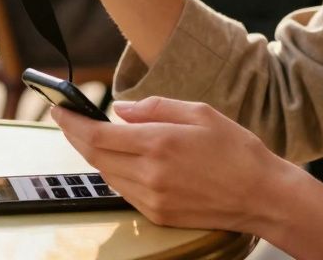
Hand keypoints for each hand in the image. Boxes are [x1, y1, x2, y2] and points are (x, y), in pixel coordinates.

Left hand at [51, 97, 292, 231]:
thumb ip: (155, 107)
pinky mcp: (159, 214)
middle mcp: (151, 174)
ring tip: (92, 135)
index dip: (72, 122)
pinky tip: (120, 159)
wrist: (263, 196)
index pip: (97, 134)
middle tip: (66, 119)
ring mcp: (153, 198)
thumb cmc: (237, 150)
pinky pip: (124, 190)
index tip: (58, 109)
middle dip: (75, 135)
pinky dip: (115, 172)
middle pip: (95, 156)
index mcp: (159, 143)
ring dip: (94, 154)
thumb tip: (120, 109)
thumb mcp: (200, 112)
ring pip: (106, 174)